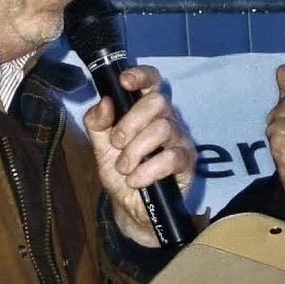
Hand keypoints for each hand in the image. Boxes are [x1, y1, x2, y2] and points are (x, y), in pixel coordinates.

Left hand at [83, 65, 195, 245]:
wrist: (130, 208)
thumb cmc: (119, 173)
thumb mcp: (100, 147)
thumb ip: (97, 123)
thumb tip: (105, 101)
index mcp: (144, 110)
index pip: (150, 80)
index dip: (140, 75)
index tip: (124, 82)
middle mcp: (165, 118)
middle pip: (157, 101)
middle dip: (130, 122)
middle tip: (116, 143)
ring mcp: (178, 139)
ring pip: (162, 128)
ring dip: (136, 150)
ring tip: (124, 168)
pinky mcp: (187, 161)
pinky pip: (171, 157)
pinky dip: (148, 170)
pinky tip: (136, 180)